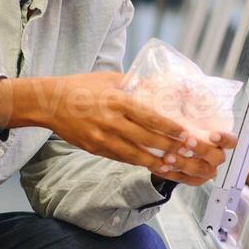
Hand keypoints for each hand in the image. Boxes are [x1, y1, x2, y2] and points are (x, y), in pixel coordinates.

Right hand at [0, 73, 236, 184]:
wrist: (49, 102)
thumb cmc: (83, 86)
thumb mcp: (112, 78)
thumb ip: (137, 85)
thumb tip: (165, 88)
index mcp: (118, 100)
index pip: (151, 117)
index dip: (173, 130)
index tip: (192, 137)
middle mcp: (112, 122)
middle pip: (150, 140)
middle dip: (177, 150)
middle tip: (199, 157)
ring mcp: (104, 139)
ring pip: (140, 156)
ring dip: (165, 164)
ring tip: (187, 169)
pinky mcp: (98, 150)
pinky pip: (127, 160)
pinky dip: (146, 165)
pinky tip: (163, 170)